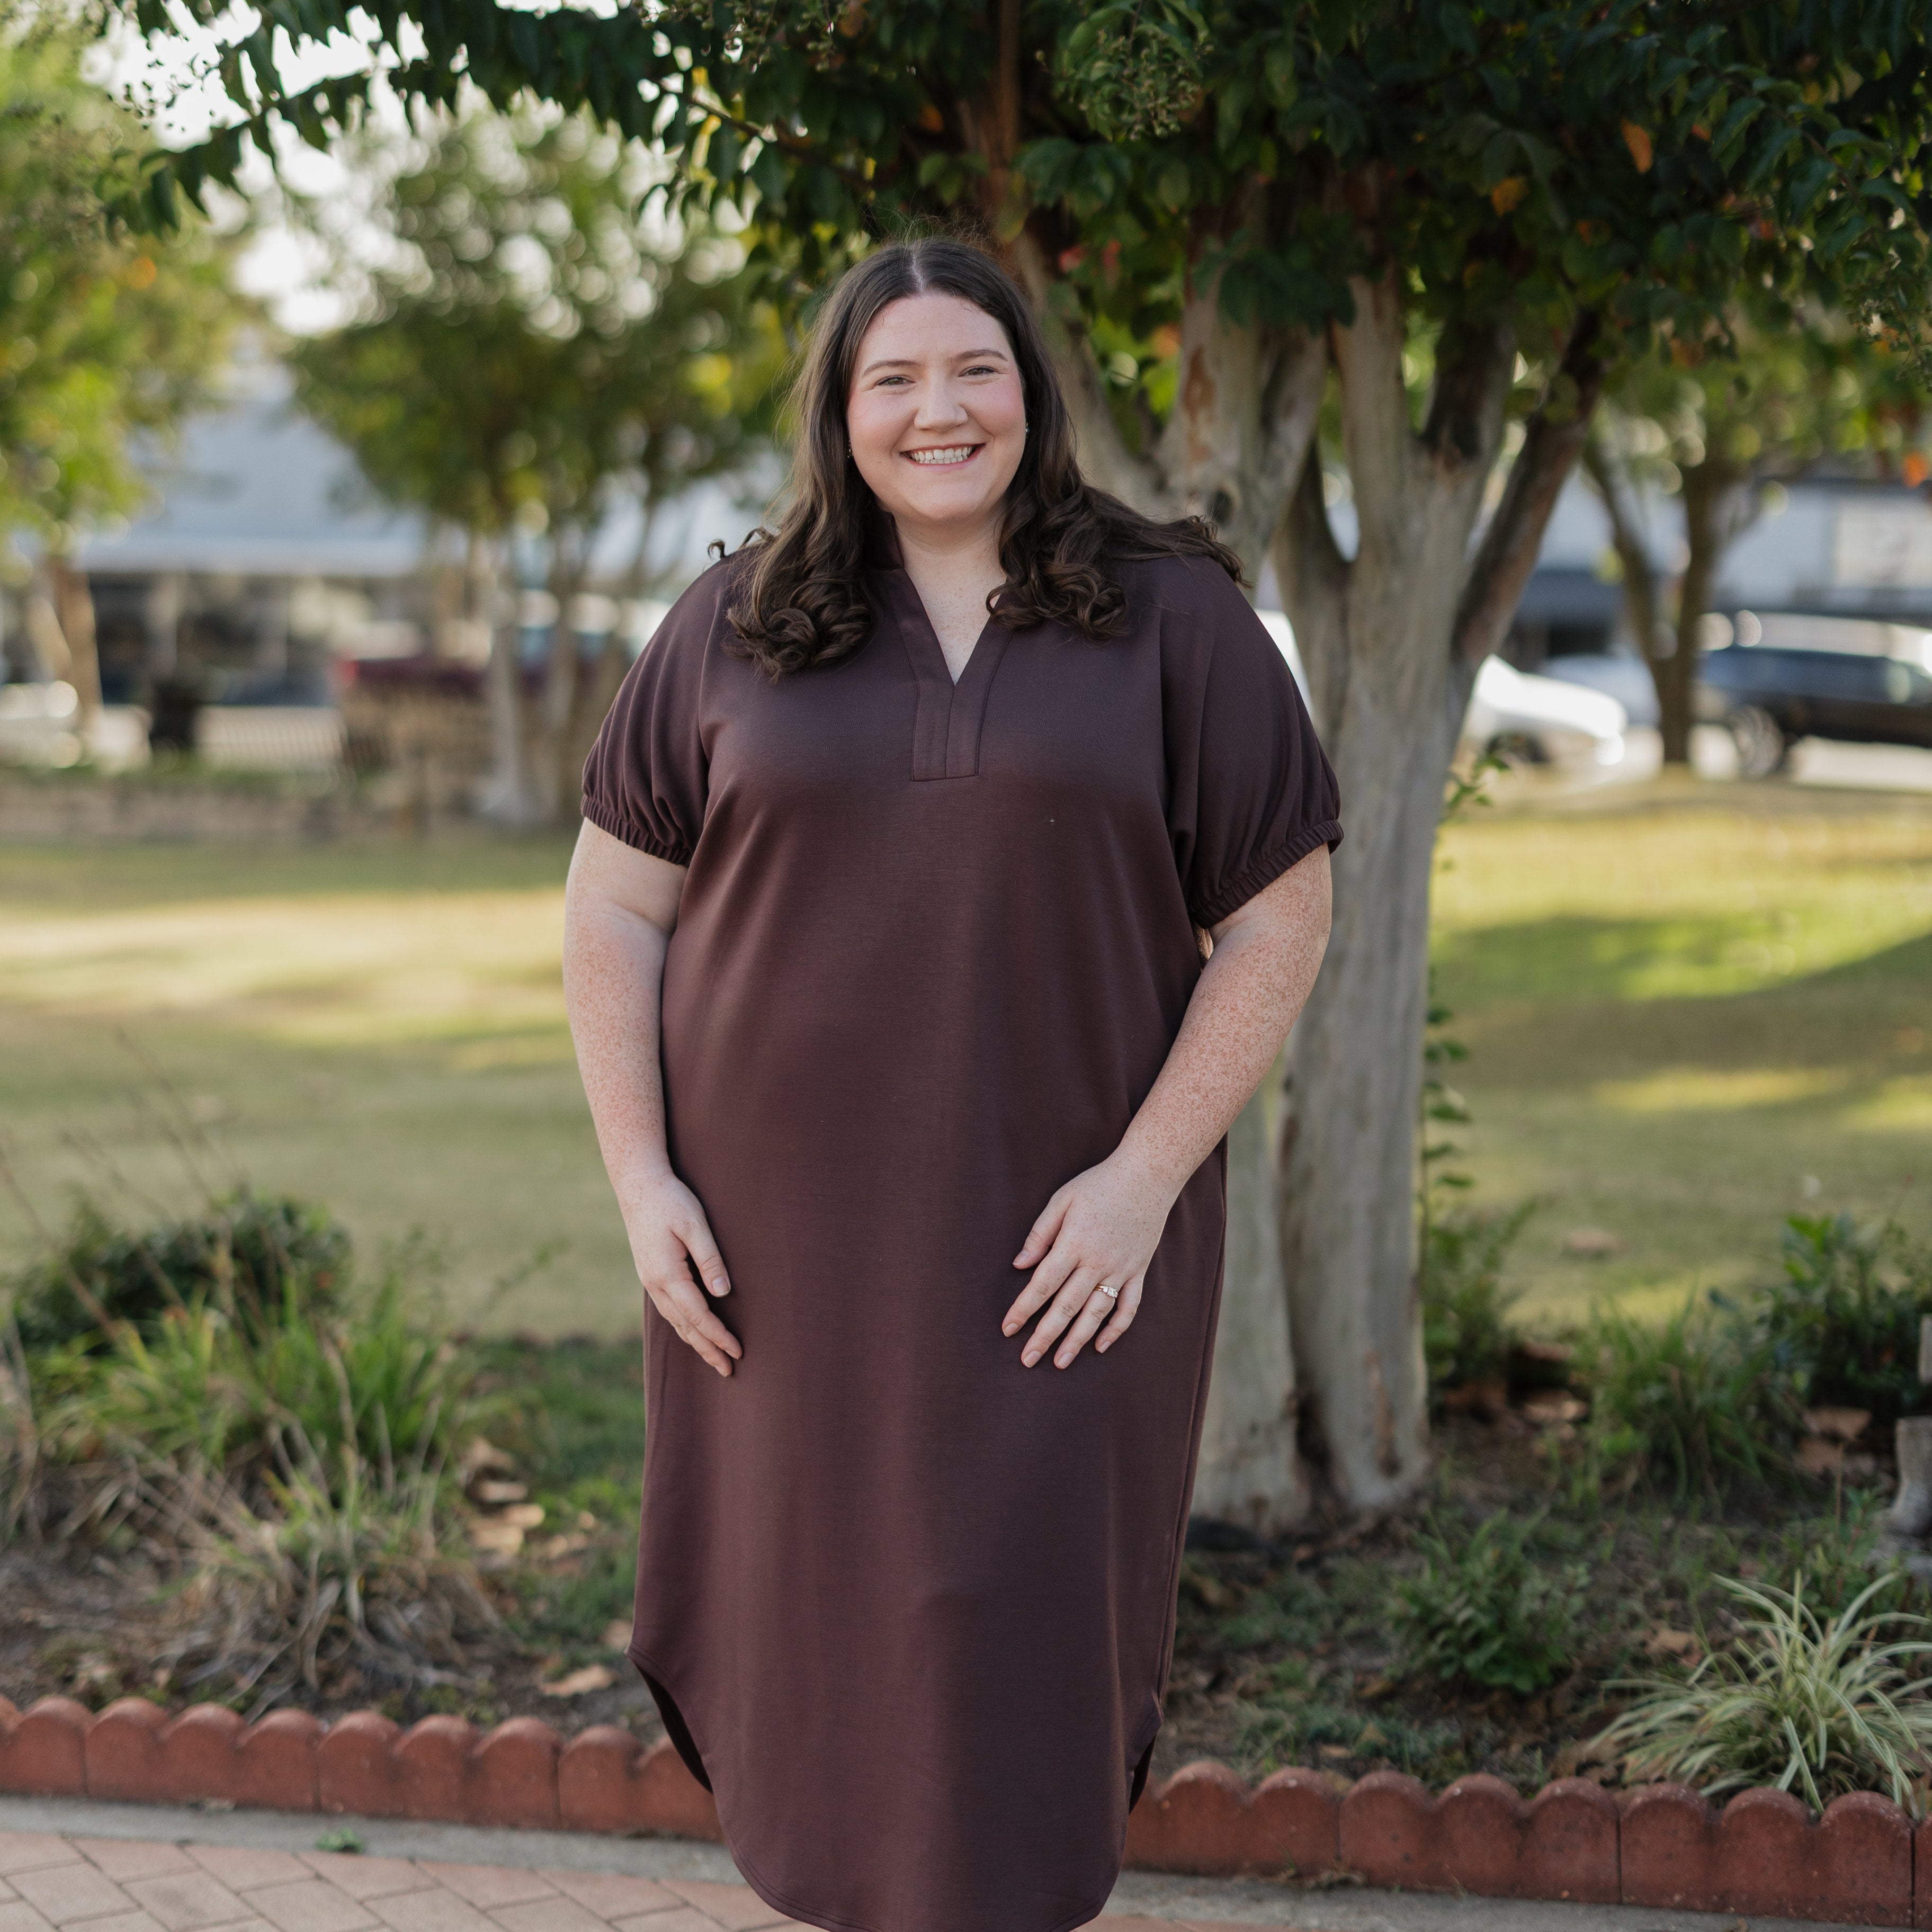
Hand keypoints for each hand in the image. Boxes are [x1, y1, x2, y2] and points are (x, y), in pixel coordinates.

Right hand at [619, 1168, 740, 1376]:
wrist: (638, 1184)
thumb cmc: (671, 1200)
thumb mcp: (695, 1224)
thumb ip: (710, 1259)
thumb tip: (724, 1293)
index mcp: (667, 1275)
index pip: (698, 1315)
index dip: (719, 1336)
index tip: (738, 1351)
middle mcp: (655, 1284)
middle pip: (685, 1327)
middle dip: (707, 1350)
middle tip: (729, 1371)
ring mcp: (649, 1280)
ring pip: (674, 1321)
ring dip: (695, 1341)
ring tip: (714, 1358)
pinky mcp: (650, 1273)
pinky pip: (668, 1309)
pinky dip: (683, 1325)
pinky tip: (692, 1330)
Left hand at [1002, 1151, 1177, 1368]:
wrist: (1147, 1176)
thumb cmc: (1099, 1185)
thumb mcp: (1062, 1200)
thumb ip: (1040, 1233)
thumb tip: (1019, 1265)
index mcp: (1073, 1244)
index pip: (1043, 1284)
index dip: (1023, 1309)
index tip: (1007, 1329)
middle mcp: (1097, 1262)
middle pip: (1066, 1306)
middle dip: (1044, 1335)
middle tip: (1027, 1360)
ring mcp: (1121, 1270)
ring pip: (1096, 1313)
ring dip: (1077, 1340)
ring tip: (1060, 1362)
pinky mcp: (1139, 1271)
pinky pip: (1129, 1307)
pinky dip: (1116, 1329)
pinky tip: (1101, 1346)